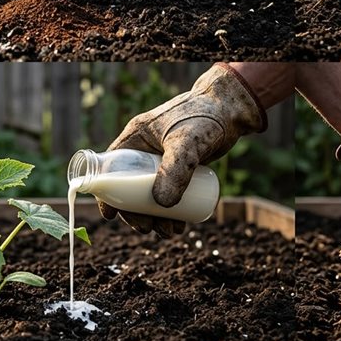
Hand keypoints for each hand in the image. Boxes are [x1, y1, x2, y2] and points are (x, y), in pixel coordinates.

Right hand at [100, 63, 264, 236]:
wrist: (233, 110)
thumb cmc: (206, 116)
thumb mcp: (187, 142)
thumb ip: (175, 169)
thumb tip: (161, 205)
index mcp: (136, 137)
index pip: (111, 168)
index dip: (108, 193)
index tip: (112, 215)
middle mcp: (146, 150)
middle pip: (131, 187)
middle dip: (137, 212)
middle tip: (149, 229)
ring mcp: (163, 160)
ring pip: (152, 194)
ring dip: (156, 216)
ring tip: (170, 231)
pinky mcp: (181, 167)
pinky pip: (170, 192)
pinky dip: (171, 211)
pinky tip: (180, 224)